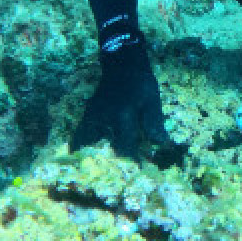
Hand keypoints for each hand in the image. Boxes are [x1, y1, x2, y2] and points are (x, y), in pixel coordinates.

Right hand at [72, 43, 180, 162]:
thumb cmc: (140, 83)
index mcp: (121, 116)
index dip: (132, 162)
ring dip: (93, 156)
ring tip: (100, 169)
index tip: (139, 172)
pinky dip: (83, 147)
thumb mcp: (152, 100)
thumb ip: (154, 122)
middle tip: (118, 176)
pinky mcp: (86, 117)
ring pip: (85, 144)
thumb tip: (161, 144)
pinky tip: (89, 157)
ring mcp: (90, 118)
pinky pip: (80, 137)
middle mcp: (102, 119)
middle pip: (102, 150)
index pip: (125, 147)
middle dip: (110, 164)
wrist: (122, 64)